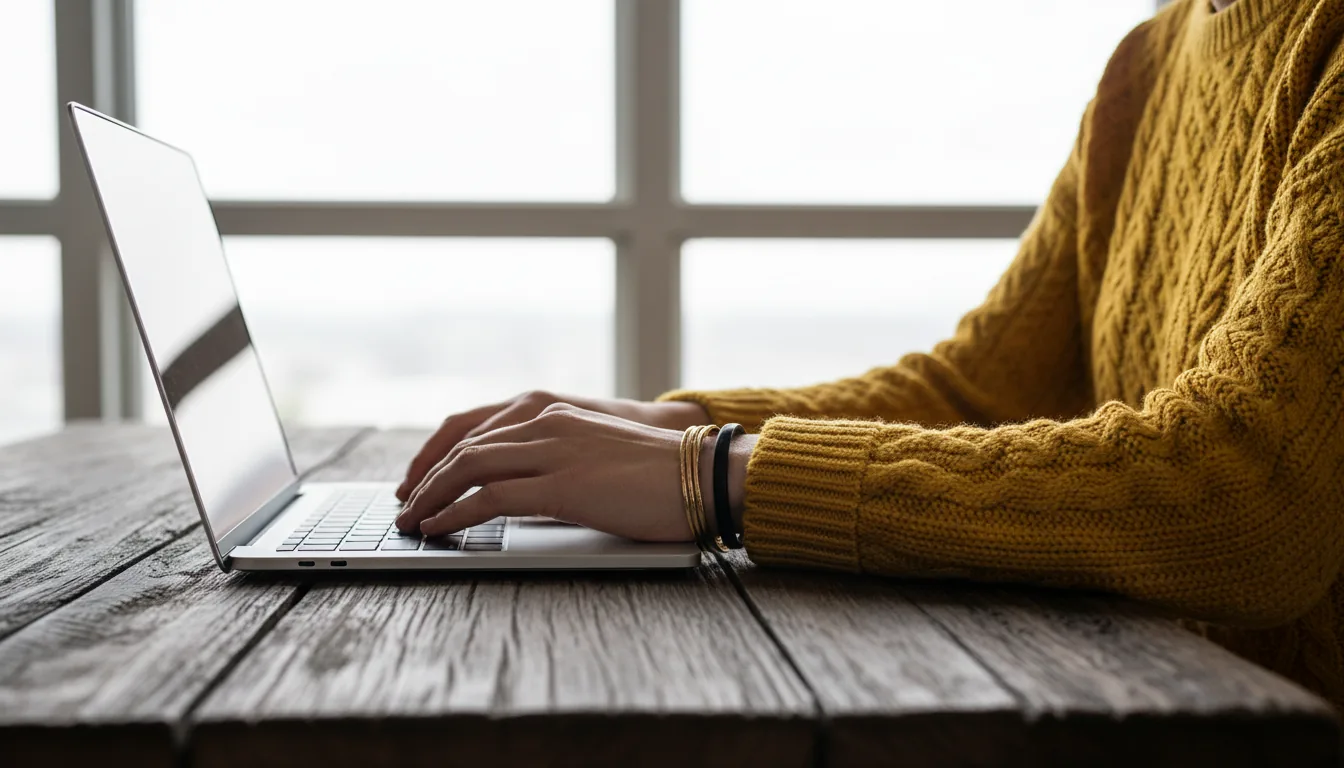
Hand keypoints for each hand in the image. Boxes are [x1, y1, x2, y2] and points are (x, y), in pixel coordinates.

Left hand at [395, 391, 707, 500]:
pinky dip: (455, 515)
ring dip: (431, 498)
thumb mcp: (598, 455)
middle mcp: (547, 423)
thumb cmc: (661, 473)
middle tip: (404, 507)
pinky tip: (440, 529)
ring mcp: (553, 451)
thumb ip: (559, 459)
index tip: (417, 481)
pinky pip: (489, 498)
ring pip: (468, 468)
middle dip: (425, 479)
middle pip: (463, 446)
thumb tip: (525, 490)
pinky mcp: (561, 485)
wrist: (704, 473)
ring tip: (412, 523)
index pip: (474, 427)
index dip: (437, 455)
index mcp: (554, 413)